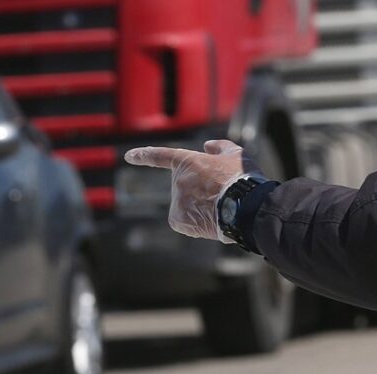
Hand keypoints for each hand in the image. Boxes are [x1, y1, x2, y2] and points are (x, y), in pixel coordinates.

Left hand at [124, 140, 264, 241]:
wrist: (246, 207)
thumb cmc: (243, 179)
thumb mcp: (236, 154)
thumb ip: (219, 147)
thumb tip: (208, 146)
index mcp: (188, 161)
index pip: (160, 156)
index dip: (144, 155)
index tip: (129, 156)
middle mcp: (178, 180)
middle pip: (185, 188)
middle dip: (199, 192)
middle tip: (221, 195)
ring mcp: (177, 201)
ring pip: (186, 206)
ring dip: (200, 208)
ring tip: (221, 208)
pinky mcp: (178, 220)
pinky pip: (186, 222)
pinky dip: (197, 223)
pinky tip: (213, 220)